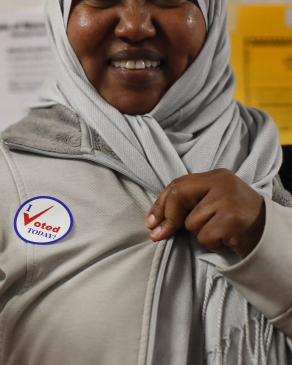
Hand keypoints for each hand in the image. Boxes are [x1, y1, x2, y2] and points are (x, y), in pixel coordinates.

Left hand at [145, 169, 264, 257]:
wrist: (270, 234)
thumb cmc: (236, 219)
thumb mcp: (212, 204)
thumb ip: (186, 206)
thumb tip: (154, 225)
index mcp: (216, 176)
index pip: (178, 185)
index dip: (159, 205)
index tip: (150, 223)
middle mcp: (223, 184)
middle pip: (179, 198)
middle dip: (169, 220)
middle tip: (161, 234)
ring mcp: (229, 201)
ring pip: (192, 223)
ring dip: (201, 234)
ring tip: (220, 231)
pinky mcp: (233, 221)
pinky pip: (205, 237)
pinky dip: (212, 244)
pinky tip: (227, 240)